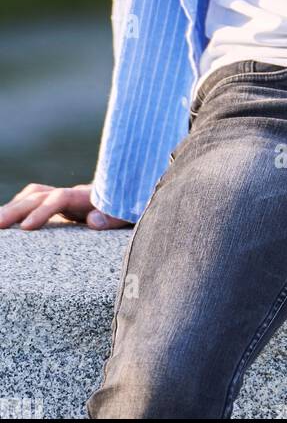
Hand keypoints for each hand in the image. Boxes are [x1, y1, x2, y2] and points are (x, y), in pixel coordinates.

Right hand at [0, 182, 131, 229]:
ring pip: (33, 197)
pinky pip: (36, 202)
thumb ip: (116, 216)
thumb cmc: (135, 208)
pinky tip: (7, 220)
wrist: (137, 199)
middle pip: (40, 195)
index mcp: (90, 196)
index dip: (43, 210)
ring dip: (13, 208)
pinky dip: (19, 207)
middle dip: (16, 209)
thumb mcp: (133, 213)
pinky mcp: (63, 207)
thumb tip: (93, 220)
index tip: (27, 228)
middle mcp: (75, 194)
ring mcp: (67, 199)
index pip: (61, 197)